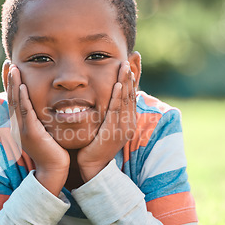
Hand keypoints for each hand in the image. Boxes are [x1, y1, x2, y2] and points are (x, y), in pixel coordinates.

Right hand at [7, 65, 69, 195]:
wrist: (54, 171)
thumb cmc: (53, 152)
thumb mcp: (45, 132)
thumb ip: (42, 119)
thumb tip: (45, 107)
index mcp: (21, 124)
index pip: (14, 99)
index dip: (11, 83)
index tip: (11, 68)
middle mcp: (18, 125)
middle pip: (11, 98)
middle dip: (9, 79)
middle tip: (8, 63)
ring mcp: (23, 129)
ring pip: (16, 102)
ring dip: (14, 84)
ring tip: (13, 68)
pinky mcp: (31, 134)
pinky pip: (26, 112)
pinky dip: (23, 98)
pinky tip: (23, 86)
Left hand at [77, 61, 135, 180]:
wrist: (93, 166)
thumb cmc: (96, 145)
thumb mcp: (104, 125)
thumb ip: (106, 111)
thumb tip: (106, 97)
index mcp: (128, 121)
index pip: (131, 95)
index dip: (131, 79)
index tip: (130, 63)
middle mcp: (129, 123)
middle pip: (130, 95)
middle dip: (130, 76)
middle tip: (129, 59)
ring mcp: (123, 128)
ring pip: (125, 100)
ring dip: (125, 82)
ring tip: (125, 67)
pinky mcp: (114, 131)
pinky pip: (116, 111)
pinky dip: (117, 97)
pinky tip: (117, 85)